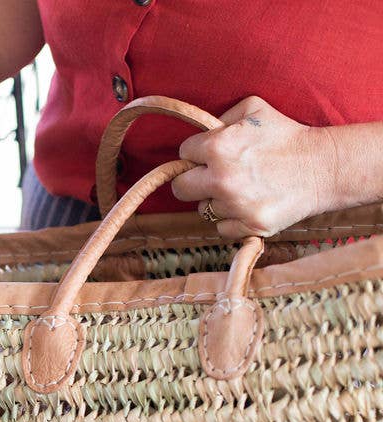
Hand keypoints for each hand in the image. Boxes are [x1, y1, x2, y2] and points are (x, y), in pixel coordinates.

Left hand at [171, 96, 337, 238]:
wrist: (325, 167)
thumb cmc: (287, 135)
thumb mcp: (254, 109)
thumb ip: (221, 118)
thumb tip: (201, 132)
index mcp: (217, 147)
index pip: (184, 154)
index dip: (197, 154)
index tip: (211, 156)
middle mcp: (221, 178)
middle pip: (180, 188)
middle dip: (193, 181)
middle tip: (213, 178)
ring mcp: (235, 205)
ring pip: (204, 209)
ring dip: (217, 201)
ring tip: (242, 189)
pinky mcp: (249, 226)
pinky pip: (222, 228)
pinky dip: (233, 220)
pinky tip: (250, 205)